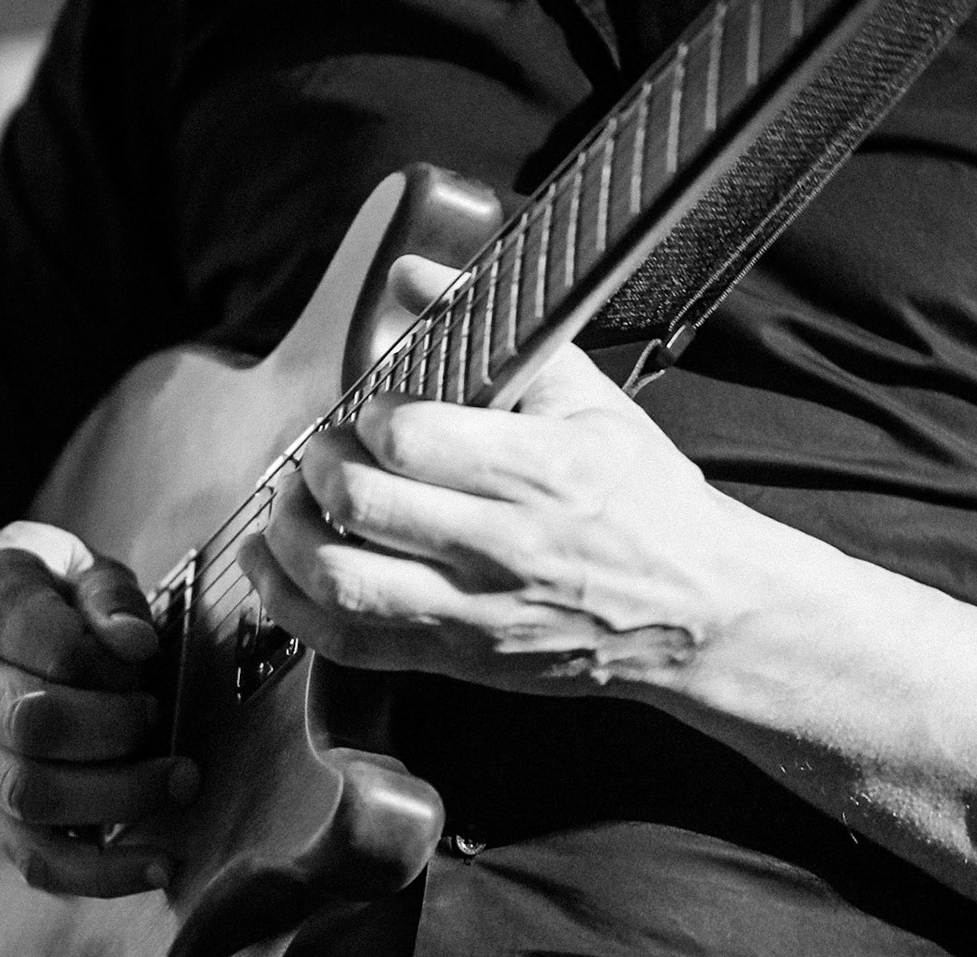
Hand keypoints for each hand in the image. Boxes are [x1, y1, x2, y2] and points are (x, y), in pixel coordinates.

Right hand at [0, 520, 196, 895]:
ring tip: (179, 780)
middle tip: (159, 718)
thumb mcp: (67, 562)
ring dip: (119, 796)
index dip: (112, 662)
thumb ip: (107, 593)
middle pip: (34, 724)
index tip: (147, 657)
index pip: (51, 646)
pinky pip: (34, 859)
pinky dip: (101, 873)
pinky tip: (158, 866)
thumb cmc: (34, 599)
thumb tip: (138, 646)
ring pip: (32, 795)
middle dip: (118, 730)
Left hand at [242, 261, 759, 697]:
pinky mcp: (456, 659)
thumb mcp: (587, 397)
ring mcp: (475, 612)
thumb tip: (409, 277)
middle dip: (316, 465)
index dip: (368, 416)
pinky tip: (277, 569)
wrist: (699, 610)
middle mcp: (504, 547)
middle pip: (362, 505)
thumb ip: (492, 329)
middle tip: (320, 450)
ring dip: (290, 536)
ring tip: (290, 505)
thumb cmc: (645, 500)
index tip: (370, 409)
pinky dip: (291, 607)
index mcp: (543, 471)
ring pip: (341, 581)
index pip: (411, 439)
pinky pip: (348, 645)